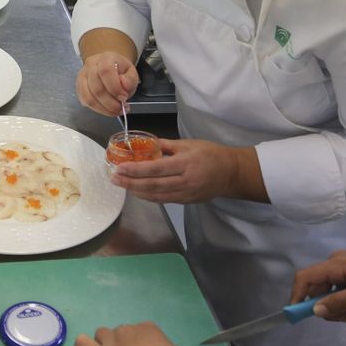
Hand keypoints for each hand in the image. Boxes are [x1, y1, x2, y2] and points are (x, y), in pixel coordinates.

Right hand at [76, 52, 138, 116]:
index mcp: (105, 58)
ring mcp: (82, 77)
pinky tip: (107, 109)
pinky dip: (98, 109)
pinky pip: (86, 102)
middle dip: (111, 103)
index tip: (124, 97)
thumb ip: (130, 79)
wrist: (108, 67)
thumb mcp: (131, 72)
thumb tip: (124, 86)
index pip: (106, 71)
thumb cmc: (119, 70)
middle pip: (96, 88)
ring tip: (115, 110)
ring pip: (89, 98)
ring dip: (104, 108)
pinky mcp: (79, 88)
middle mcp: (90, 66)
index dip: (115, 88)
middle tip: (121, 108)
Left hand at [111, 138, 241, 202]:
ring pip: (156, 196)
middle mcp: (185, 181)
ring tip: (122, 185)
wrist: (231, 173)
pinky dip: (149, 196)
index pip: (155, 168)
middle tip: (114, 179)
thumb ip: (166, 146)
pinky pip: (164, 200)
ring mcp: (186, 194)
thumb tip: (146, 143)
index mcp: (185, 163)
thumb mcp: (189, 144)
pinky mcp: (186, 201)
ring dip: (137, 191)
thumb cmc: (211, 154)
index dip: (136, 170)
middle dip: (131, 183)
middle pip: (153, 185)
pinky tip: (138, 191)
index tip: (120, 168)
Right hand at [288, 249, 345, 320]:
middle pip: (318, 288)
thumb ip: (338, 302)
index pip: (305, 277)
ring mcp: (342, 266)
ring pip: (328, 291)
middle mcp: (335, 262)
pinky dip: (344, 300)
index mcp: (335, 264)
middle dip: (327, 305)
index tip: (295, 314)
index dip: (297, 295)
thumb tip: (315, 310)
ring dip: (339, 305)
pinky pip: (338, 289)